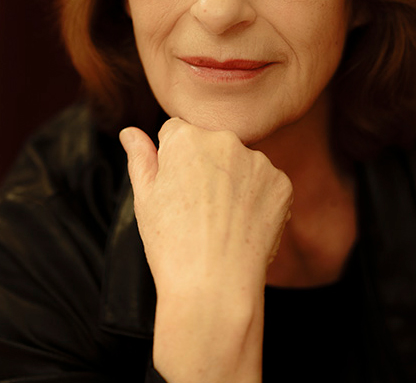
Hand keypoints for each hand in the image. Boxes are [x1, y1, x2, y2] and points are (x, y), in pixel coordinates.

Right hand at [120, 118, 292, 381]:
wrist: (214, 287)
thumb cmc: (171, 244)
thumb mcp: (145, 198)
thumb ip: (139, 157)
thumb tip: (129, 132)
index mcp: (186, 137)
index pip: (177, 133)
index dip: (173, 163)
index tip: (177, 192)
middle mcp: (225, 139)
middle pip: (211, 145)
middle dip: (205, 167)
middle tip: (198, 210)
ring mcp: (257, 160)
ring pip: (240, 164)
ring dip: (233, 182)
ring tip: (221, 222)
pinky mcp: (281, 183)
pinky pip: (265, 184)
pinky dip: (257, 200)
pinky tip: (244, 226)